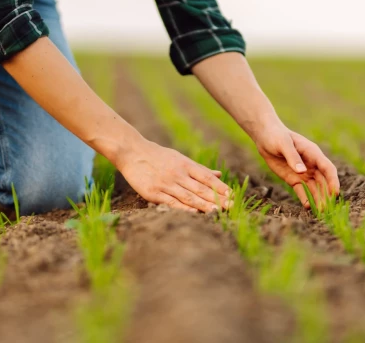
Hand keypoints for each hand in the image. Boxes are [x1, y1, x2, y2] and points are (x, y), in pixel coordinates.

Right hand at [114, 139, 232, 212]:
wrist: (131, 152)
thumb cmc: (157, 156)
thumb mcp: (179, 158)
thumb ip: (199, 169)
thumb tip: (219, 174)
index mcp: (185, 165)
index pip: (207, 178)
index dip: (221, 187)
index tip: (233, 196)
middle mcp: (177, 174)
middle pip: (201, 188)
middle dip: (217, 199)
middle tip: (232, 207)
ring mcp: (165, 183)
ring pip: (188, 196)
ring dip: (204, 205)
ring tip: (217, 211)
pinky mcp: (153, 192)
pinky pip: (171, 202)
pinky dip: (183, 207)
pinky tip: (194, 212)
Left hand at [254, 123, 339, 208]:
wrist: (265, 137)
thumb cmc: (276, 136)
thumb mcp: (283, 144)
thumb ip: (293, 157)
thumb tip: (302, 171)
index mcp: (313, 153)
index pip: (327, 168)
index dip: (333, 181)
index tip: (335, 192)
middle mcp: (311, 165)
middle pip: (323, 182)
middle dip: (326, 195)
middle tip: (326, 208)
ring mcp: (303, 173)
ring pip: (314, 188)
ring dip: (317, 199)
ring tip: (319, 211)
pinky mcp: (294, 178)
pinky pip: (302, 190)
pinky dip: (305, 198)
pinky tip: (307, 206)